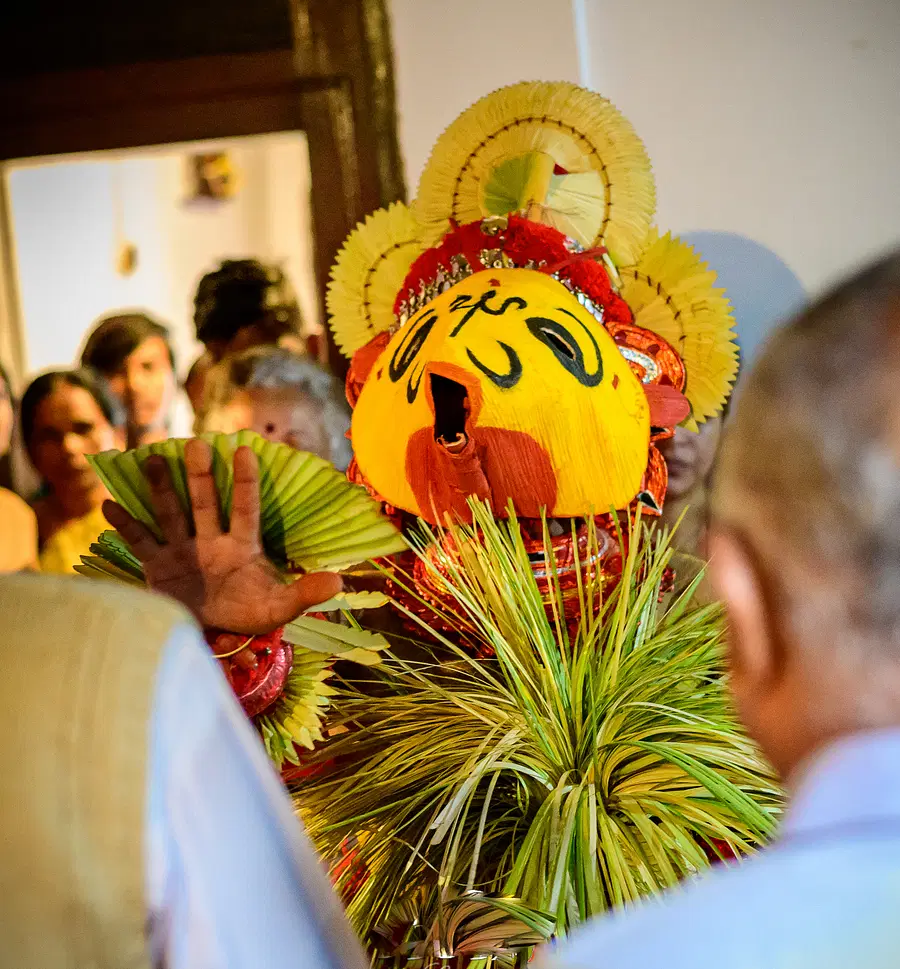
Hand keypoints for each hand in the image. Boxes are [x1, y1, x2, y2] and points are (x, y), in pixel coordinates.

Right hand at [103, 438, 341, 634]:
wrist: (214, 636)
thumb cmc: (248, 613)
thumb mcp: (278, 608)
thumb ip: (305, 593)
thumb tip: (340, 582)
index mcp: (241, 546)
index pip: (245, 508)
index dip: (245, 482)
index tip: (245, 449)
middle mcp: (209, 541)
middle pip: (204, 503)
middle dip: (199, 477)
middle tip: (197, 444)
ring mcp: (181, 551)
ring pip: (170, 514)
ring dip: (161, 489)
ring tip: (153, 459)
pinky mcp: (156, 567)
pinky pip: (139, 542)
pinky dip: (125, 525)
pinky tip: (109, 504)